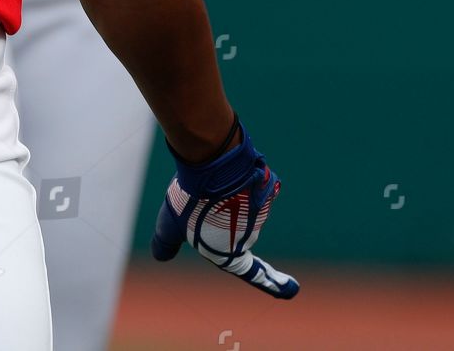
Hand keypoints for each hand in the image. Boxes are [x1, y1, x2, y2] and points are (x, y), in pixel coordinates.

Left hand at [152, 120, 298, 297]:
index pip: (252, 273)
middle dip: (211, 210)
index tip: (293, 289)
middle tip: (196, 198)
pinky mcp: (264, 185)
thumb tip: (160, 256)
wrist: (214, 164)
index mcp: (231, 253)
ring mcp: (260, 210)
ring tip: (203, 180)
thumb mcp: (169, 226)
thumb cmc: (191, 201)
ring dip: (220, 191)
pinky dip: (233, 175)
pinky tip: (219, 166)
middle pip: (229, 224)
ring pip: (236, 201)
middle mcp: (249, 235)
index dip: (271, 283)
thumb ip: (166, 243)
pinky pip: (245, 181)